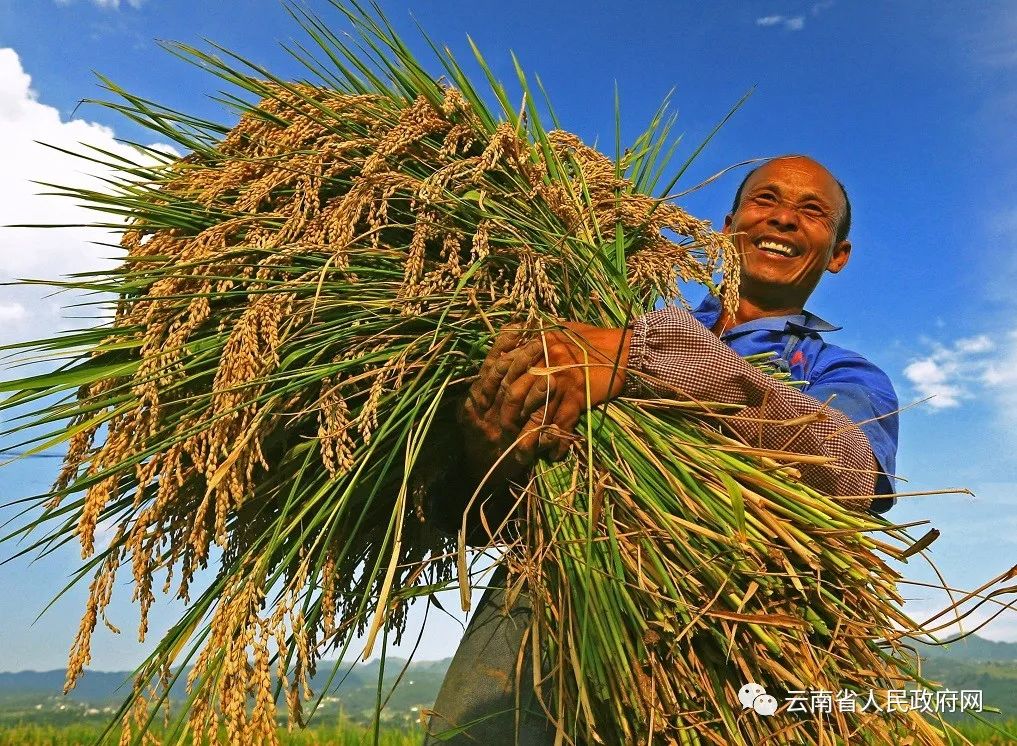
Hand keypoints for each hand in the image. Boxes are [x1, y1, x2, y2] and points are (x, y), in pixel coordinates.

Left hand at [459, 321, 630, 487]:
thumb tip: (517, 338)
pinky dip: (557, 441)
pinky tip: (554, 454)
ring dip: (530, 435)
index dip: (497, 390)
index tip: (492, 408)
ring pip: (537, 411)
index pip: (509, 368)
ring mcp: (560, 378)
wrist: (625, 349)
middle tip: (503, 435)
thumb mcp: (563, 329)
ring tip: (523, 452)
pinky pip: (562, 422)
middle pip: (517, 393)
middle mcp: (545, 359)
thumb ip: (539, 334)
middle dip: (509, 417)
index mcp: (538, 343)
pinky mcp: (577, 394)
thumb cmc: (594, 339)